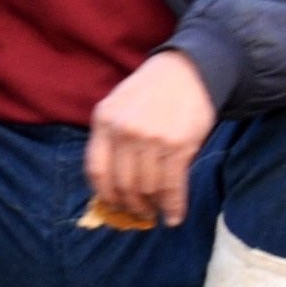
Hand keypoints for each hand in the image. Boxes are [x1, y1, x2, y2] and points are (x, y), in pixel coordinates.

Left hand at [84, 52, 214, 227]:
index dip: (104, 194)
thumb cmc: (151, 91)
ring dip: (152, 208)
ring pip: (147, 188)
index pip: (96, 170)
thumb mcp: (118, 106)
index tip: (113, 204)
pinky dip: (174, 206)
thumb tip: (109, 185)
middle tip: (138, 213)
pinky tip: (175, 216)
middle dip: (130, 205)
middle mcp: (125, 131)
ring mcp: (152, 139)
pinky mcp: (179, 146)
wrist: (189, 70)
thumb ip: (109, 138)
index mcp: (104, 120)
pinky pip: (172, 186)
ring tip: (156, 213)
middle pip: (122, 184)